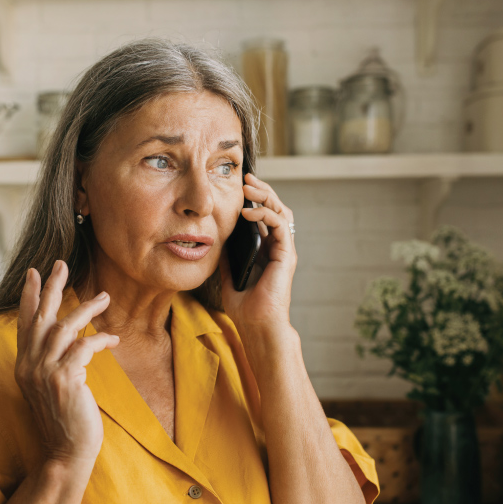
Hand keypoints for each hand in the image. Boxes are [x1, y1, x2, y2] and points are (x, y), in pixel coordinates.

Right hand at [15, 260, 118, 466]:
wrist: (65, 454)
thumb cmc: (64, 423)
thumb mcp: (51, 388)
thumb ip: (51, 364)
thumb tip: (67, 340)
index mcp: (23, 366)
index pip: (23, 323)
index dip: (28, 296)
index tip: (34, 272)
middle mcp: (29, 366)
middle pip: (39, 316)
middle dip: (50, 287)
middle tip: (61, 264)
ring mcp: (44, 372)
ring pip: (63, 327)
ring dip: (86, 309)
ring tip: (105, 297)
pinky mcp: (64, 380)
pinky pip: (83, 347)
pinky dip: (99, 339)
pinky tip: (113, 339)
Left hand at [220, 172, 296, 331]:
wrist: (256, 325)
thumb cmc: (244, 306)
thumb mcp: (228, 273)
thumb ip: (227, 255)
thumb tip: (216, 236)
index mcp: (266, 249)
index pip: (264, 215)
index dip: (254, 199)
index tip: (239, 186)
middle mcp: (277, 247)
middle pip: (275, 208)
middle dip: (262, 190)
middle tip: (246, 178)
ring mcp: (284, 250)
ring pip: (281, 211)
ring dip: (265, 196)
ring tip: (248, 187)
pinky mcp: (286, 254)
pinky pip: (279, 225)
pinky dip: (265, 214)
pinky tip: (248, 211)